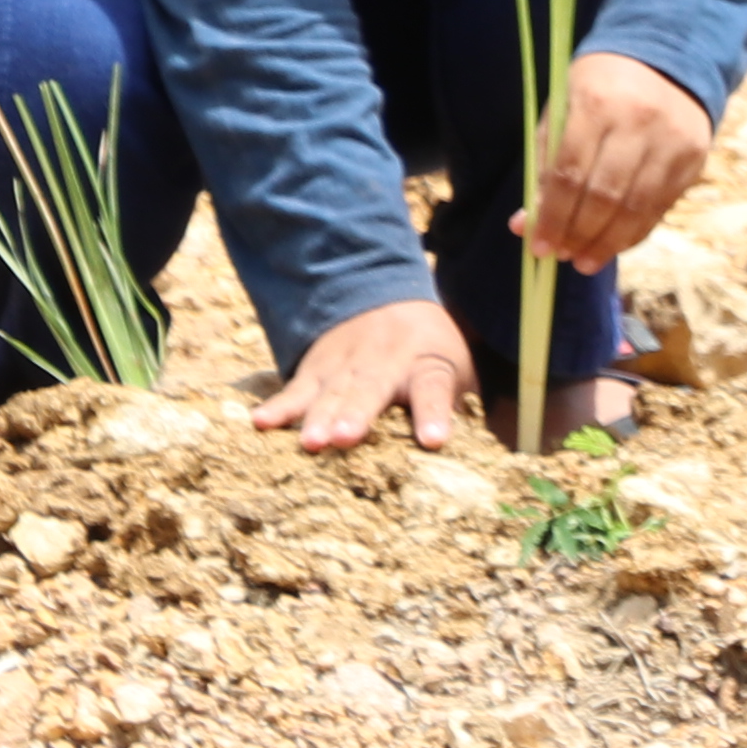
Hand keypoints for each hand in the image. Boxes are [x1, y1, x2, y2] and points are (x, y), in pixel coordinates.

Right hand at [253, 297, 472, 454]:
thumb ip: (463, 400)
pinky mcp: (316, 368)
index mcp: (426, 363)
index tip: (433, 440)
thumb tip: (486, 453)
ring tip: (310, 441)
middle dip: (357, 415)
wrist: (381, 294)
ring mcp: (346, 364)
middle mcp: (385, 362)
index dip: (433, 414)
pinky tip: (260, 423)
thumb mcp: (457, 364)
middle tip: (346, 439)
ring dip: (318, 416)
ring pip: (331, 392)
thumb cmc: (427, 347)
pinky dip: (279, 406)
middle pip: (371, 390)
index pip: (433, 389)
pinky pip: (296, 388)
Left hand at [519, 51, 712, 267]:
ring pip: (637, 208)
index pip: (570, 174)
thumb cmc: (599, 91)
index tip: (538, 246)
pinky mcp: (694, 160)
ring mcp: (672, 143)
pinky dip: (633, 234)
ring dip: (606, 243)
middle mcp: (640, 123)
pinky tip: (613, 245)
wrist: (665, 61)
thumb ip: (544, 167)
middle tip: (560, 256)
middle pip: (605, 196)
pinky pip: (660, 208)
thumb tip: (525, 225)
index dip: (553, 217)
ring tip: (584, 262)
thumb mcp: (564, 113)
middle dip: (578, 235)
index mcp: (597, 104)